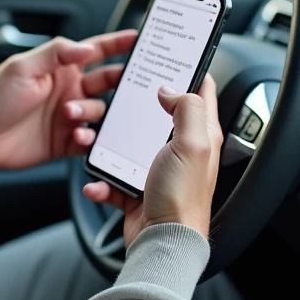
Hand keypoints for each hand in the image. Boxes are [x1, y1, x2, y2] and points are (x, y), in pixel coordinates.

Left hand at [0, 30, 136, 170]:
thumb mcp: (22, 67)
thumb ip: (56, 54)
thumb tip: (86, 47)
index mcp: (60, 68)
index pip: (97, 51)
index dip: (119, 44)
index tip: (140, 40)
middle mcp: (68, 90)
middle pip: (108, 82)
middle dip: (121, 82)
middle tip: (131, 85)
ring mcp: (68, 116)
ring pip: (100, 112)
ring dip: (92, 112)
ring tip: (71, 115)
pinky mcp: (65, 142)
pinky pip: (90, 139)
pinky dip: (89, 137)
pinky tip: (77, 135)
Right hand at [81, 74, 223, 243]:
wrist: (163, 243)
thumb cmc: (183, 198)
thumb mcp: (193, 143)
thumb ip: (186, 108)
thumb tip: (170, 89)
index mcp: (201, 136)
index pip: (202, 94)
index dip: (191, 72)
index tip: (174, 56)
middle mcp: (182, 152)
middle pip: (160, 117)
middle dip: (140, 106)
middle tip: (122, 93)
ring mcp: (158, 172)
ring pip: (130, 147)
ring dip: (111, 147)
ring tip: (98, 143)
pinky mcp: (138, 191)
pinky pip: (114, 179)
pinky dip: (102, 182)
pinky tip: (97, 183)